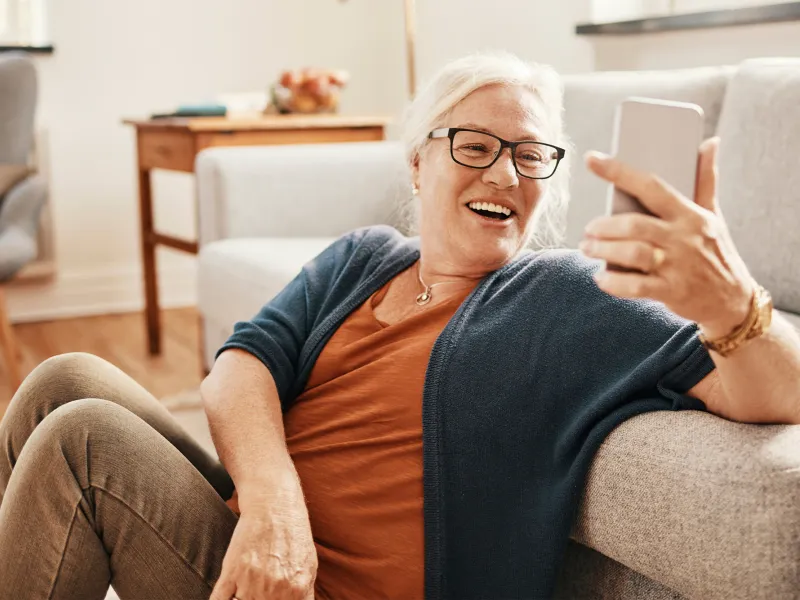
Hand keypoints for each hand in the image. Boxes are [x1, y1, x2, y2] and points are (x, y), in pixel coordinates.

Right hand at [211, 484, 317, 599]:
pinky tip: (227, 595)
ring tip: (246, 587)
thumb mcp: (308, 565)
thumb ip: (303, 593)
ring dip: (241, 598)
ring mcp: (253, 582)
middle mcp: (277, 589)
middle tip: (256, 592)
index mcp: (298, 590)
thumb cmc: (292, 532)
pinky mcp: (232, 572)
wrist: (274, 504)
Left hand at [580, 137, 753, 338]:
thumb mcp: (714, 214)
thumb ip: (706, 179)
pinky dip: (613, 282)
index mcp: (690, 214)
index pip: (651, 186)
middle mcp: (683, 237)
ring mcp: (677, 265)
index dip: (619, 172)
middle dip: (604, 226)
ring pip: (632, 252)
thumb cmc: (715, 251)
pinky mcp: (672, 291)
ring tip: (587, 248)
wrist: (733, 299)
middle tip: (588, 229)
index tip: (593, 159)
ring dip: (603, 249)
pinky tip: (601, 277)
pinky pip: (635, 286)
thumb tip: (710, 142)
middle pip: (635, 224)